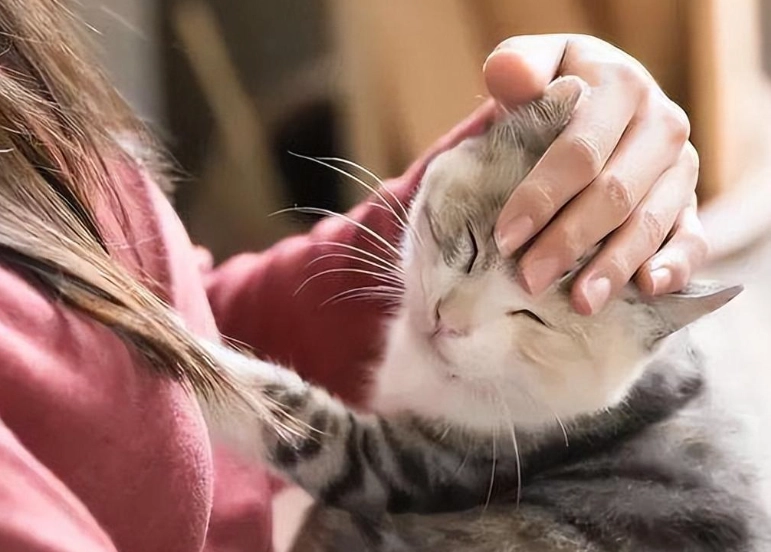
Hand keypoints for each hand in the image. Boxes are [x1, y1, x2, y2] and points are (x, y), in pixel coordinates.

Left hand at [486, 34, 707, 314]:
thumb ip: (518, 69)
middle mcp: (660, 126)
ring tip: (579, 302)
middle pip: (614, 193)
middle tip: (529, 279)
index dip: (541, 197)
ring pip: (649, 222)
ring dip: (613, 266)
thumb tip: (508, 76)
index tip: (506, 237)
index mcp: (621, 88)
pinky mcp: (690, 202)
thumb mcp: (535, 67)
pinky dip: (674, 266)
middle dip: (569, 241)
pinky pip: (693, 237)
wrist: (599, 100)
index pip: (580, 151)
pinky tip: (646, 289)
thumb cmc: (555, 90)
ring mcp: (681, 167)